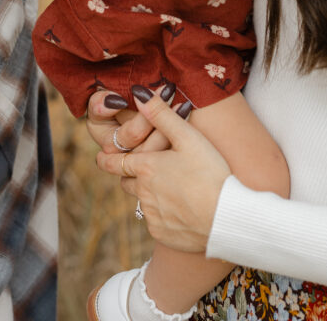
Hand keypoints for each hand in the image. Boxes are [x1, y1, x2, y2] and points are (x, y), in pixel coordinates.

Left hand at [96, 92, 229, 252]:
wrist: (226, 216)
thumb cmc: (209, 171)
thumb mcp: (187, 136)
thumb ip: (161, 114)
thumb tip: (137, 93)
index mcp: (145, 167)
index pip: (114, 163)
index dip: (106, 159)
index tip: (101, 157)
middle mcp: (143, 193)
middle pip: (127, 182)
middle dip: (132, 176)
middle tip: (145, 171)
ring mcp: (151, 215)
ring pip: (143, 202)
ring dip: (150, 195)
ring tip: (173, 190)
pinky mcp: (161, 233)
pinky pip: (156, 221)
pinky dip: (164, 214)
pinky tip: (183, 209)